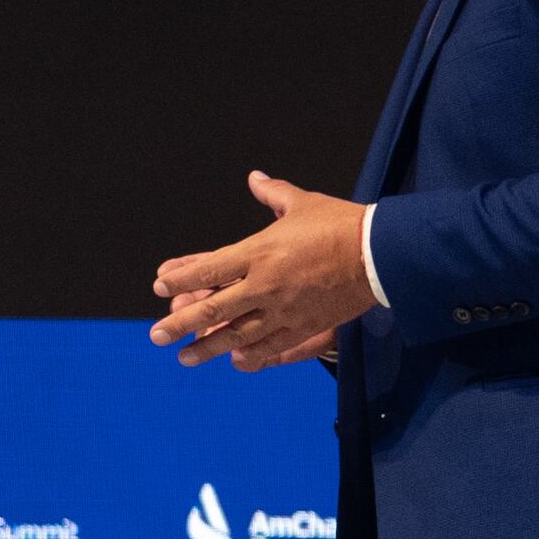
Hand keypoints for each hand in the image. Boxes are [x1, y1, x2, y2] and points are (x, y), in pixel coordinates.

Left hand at [151, 172, 375, 371]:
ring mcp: (284, 309)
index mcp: (260, 251)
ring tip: (184, 358)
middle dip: (181, 323)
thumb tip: (255, 177)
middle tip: (156, 335)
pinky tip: (234, 361)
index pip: (210, 268)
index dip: (181, 278)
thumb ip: (274, 193)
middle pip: (214, 308)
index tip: (159, 286)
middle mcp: (266, 284)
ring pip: (237, 334)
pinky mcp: (305, 326)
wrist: (382, 253)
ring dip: (208, 347)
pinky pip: (271, 346)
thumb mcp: (303, 203)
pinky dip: (250, 356)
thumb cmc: (341, 223)